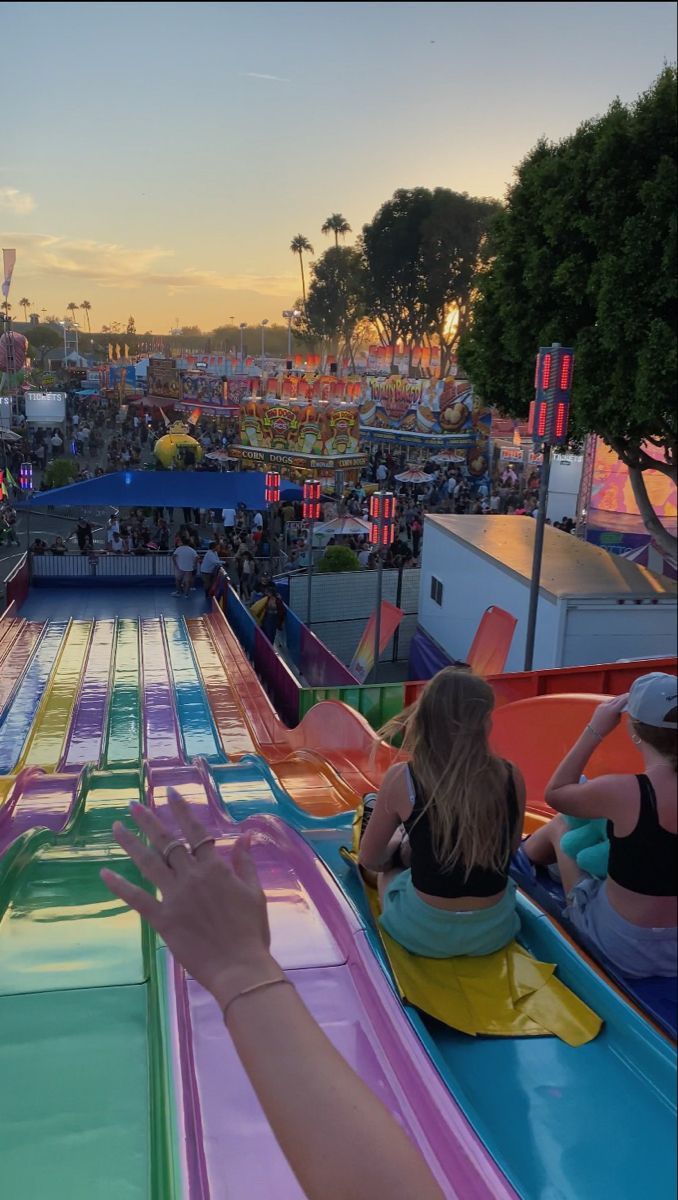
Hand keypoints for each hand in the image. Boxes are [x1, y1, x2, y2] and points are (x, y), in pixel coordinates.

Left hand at [100, 788, 275, 1008]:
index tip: (170, 792)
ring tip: (117, 827)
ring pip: (148, 863)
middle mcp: (192, 877)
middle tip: (133, 804)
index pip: (195, 831)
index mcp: (215, 868)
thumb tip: (244, 835)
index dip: (182, 810)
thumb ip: (246, 862)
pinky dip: (119, 885)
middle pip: (167, 842)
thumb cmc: (251, 931)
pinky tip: (105, 872)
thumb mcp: (255, 892)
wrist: (239, 967)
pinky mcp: (162, 919)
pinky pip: (137, 899)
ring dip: (131, 843)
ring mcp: (175, 897)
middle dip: (148, 821)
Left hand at [589, 693, 628, 738]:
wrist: (595, 729)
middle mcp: (608, 705)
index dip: (627, 697)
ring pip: (613, 699)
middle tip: (629, 694)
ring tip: (623, 697)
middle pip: (618, 698)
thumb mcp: (617, 720)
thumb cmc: (609, 727)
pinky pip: (608, 701)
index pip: (622, 701)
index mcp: (613, 710)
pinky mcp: (600, 705)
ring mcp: (603, 704)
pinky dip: (613, 701)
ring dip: (618, 698)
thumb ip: (620, 712)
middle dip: (623, 696)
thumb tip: (622, 706)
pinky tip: (616, 700)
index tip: (632, 695)